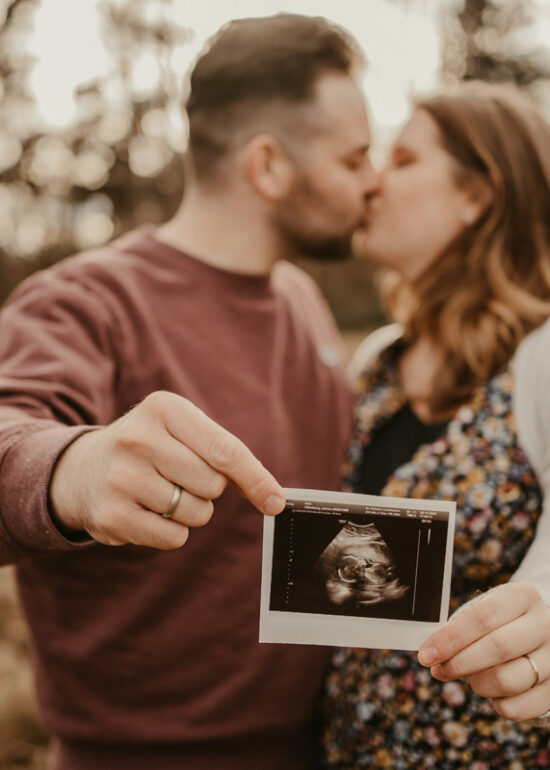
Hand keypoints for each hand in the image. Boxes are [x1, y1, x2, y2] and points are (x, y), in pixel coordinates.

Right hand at [50, 391, 285, 548]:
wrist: (83, 470)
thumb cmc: (152, 450)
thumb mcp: (182, 432)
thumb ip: (227, 456)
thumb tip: (275, 498)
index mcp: (164, 408)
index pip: (225, 450)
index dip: (256, 479)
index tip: (277, 502)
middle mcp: (139, 438)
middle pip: (213, 485)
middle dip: (207, 490)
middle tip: (177, 476)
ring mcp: (121, 477)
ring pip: (196, 513)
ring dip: (189, 511)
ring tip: (158, 493)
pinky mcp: (111, 515)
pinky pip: (174, 537)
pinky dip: (171, 532)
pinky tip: (146, 512)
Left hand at [418, 583, 549, 720]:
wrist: (541, 632)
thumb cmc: (502, 622)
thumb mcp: (485, 611)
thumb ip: (460, 628)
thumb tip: (431, 655)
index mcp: (523, 596)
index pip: (483, 617)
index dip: (451, 638)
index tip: (426, 654)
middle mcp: (545, 624)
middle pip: (498, 647)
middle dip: (460, 663)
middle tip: (438, 670)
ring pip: (509, 680)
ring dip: (479, 684)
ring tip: (471, 679)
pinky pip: (518, 708)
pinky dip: (497, 704)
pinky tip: (493, 691)